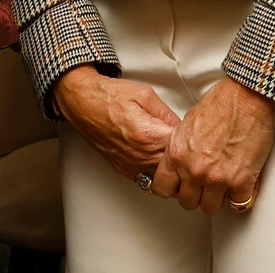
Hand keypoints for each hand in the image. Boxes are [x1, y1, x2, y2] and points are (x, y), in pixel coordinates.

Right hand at [53, 65, 180, 178]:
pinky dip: (155, 172)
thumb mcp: (145, 94)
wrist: (83, 102)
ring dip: (170, 168)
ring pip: (161, 178)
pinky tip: (156, 159)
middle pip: (174, 168)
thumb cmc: (109, 96)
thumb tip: (180, 128)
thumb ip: (167, 114)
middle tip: (185, 145)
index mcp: (148, 135)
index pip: (181, 149)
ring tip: (172, 154)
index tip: (191, 135)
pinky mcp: (122, 169)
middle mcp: (139, 155)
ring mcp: (130, 165)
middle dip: (182, 158)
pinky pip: (146, 179)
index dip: (189, 142)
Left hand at [150, 78, 274, 213]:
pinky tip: (241, 186)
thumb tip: (184, 160)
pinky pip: (238, 204)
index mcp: (177, 154)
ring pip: (211, 207)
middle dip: (196, 195)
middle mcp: (194, 170)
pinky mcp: (241, 181)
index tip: (180, 188)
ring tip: (223, 186)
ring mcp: (217, 179)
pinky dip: (241, 197)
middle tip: (204, 187)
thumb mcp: (188, 124)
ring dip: (218, 198)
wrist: (247, 98)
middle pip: (188, 202)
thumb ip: (182, 148)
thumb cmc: (222, 103)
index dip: (172, 190)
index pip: (162, 188)